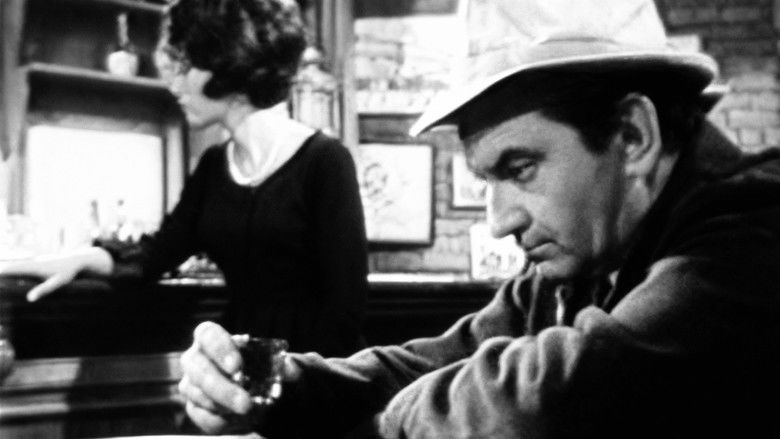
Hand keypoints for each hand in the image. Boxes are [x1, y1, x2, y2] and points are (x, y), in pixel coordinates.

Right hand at [0, 251, 88, 301]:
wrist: (79, 260)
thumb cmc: (69, 272)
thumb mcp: (57, 283)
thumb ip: (43, 290)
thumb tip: (29, 299)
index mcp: (33, 267)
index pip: (11, 269)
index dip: (1, 273)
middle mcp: (32, 263)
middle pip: (11, 267)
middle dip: (1, 272)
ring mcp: (35, 263)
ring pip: (17, 267)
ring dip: (7, 272)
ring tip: (1, 281)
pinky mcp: (39, 265)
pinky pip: (24, 269)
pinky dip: (15, 271)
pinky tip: (12, 278)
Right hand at [180, 322, 303, 433]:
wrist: (279, 398)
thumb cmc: (281, 373)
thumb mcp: (297, 367)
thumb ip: (297, 367)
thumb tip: (290, 367)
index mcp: (216, 338)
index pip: (208, 335)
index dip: (219, 348)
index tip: (237, 367)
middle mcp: (198, 358)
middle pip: (197, 368)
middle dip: (221, 388)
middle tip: (246, 404)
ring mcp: (193, 384)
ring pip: (197, 395)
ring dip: (225, 407)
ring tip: (252, 412)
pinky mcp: (196, 408)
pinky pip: (201, 417)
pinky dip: (222, 421)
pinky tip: (243, 420)